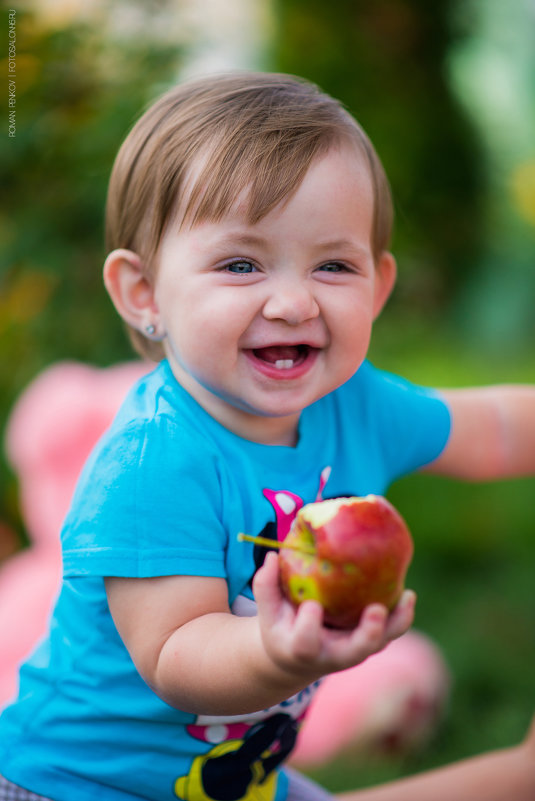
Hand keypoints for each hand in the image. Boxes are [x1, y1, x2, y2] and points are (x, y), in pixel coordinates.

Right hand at [253, 551, 415, 680]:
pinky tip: (407, 594)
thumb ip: (266, 584)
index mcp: (302, 650)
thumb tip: (273, 555)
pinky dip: (401, 615)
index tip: (312, 605)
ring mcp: (354, 650)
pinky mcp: (370, 642)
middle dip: (368, 634)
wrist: (297, 656)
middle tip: (376, 610)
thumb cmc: (281, 626)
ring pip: (379, 642)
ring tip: (407, 597)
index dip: (309, 626)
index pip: (306, 643)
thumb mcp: (268, 610)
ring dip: (395, 623)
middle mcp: (333, 656)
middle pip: (355, 653)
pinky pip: (390, 632)